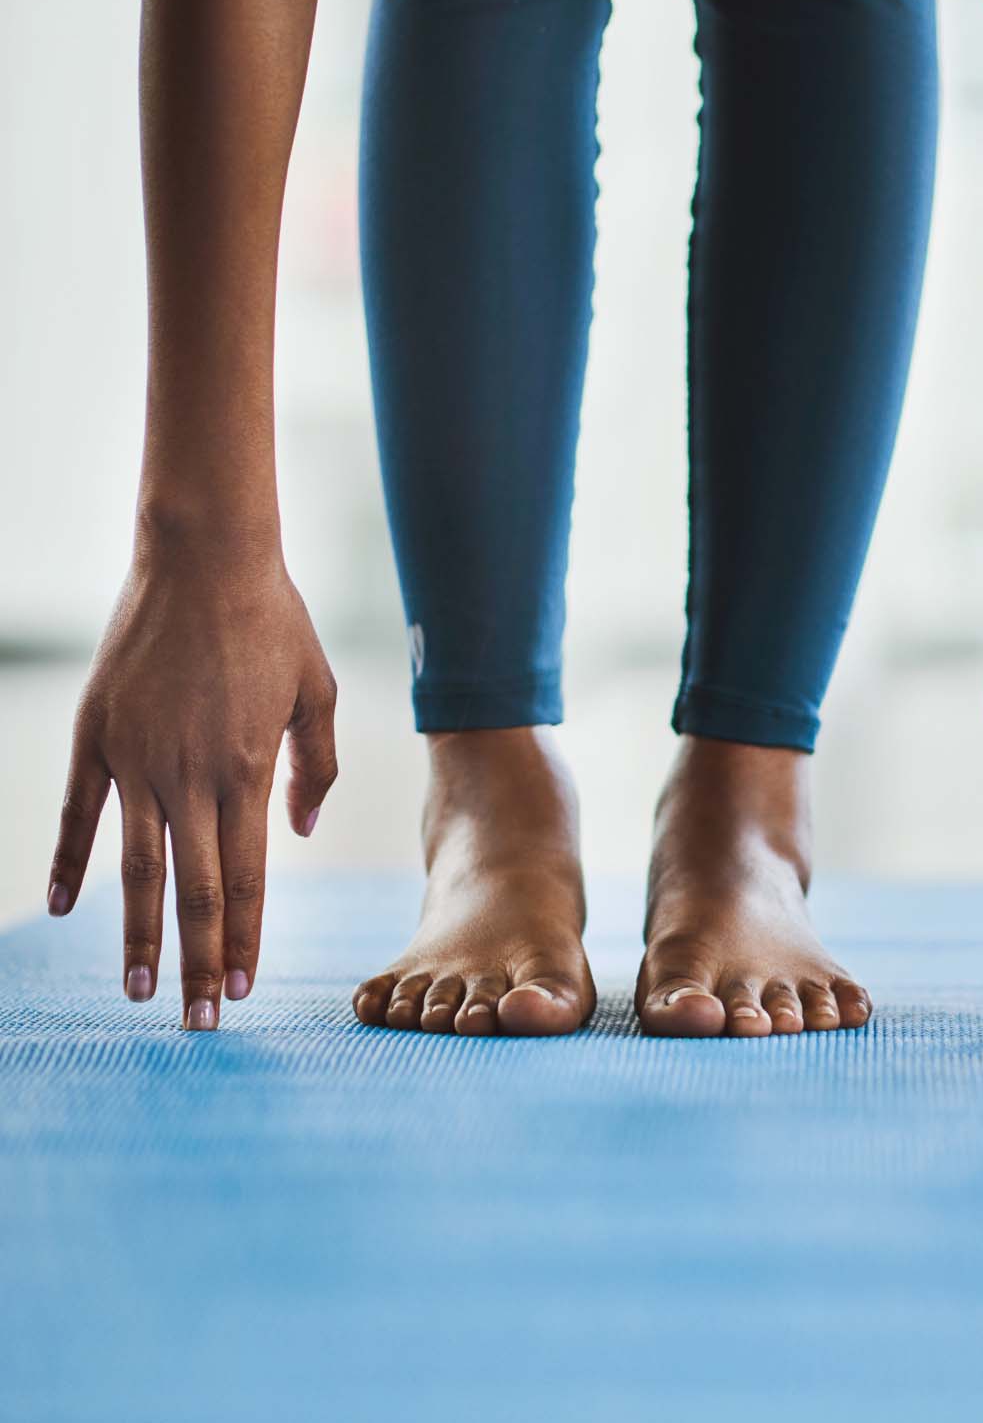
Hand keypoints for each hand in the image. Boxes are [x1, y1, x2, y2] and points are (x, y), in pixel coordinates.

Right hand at [46, 543, 337, 1029]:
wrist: (204, 555)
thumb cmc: (273, 622)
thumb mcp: (318, 692)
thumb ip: (315, 767)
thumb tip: (298, 830)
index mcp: (247, 772)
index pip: (250, 879)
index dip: (247, 939)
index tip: (246, 989)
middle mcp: (188, 777)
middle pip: (194, 892)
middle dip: (200, 962)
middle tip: (199, 1023)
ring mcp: (135, 758)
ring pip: (134, 868)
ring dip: (136, 936)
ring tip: (139, 991)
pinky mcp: (95, 734)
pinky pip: (80, 813)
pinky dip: (73, 862)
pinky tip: (68, 910)